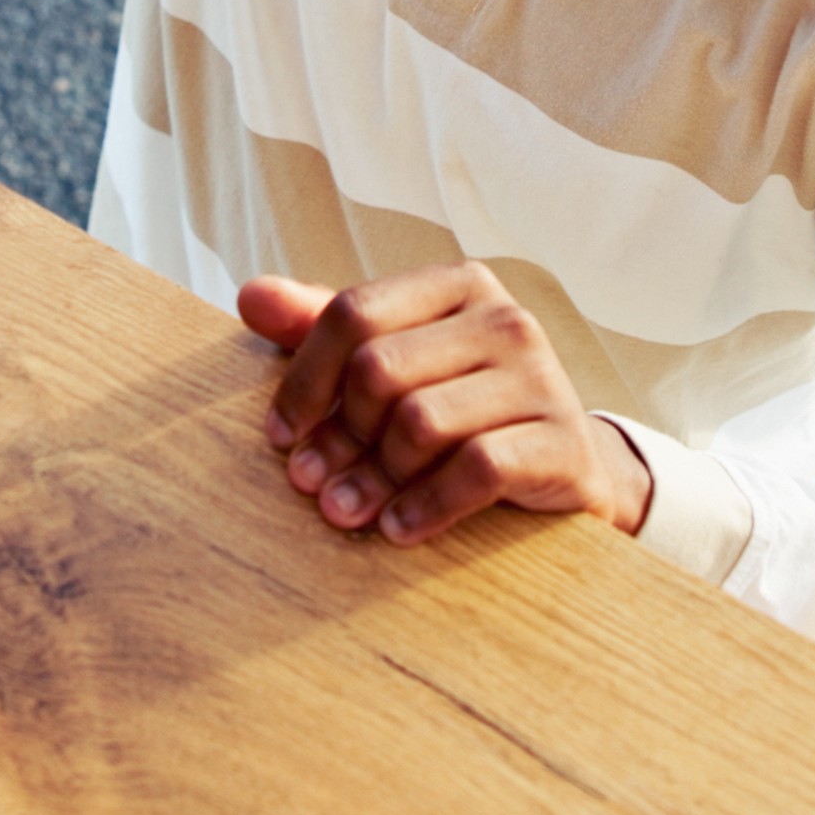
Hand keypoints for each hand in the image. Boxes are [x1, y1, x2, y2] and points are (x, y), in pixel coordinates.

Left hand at [236, 264, 652, 546]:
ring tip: (349, 511)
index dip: (303, 379)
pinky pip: (475, 469)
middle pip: (379, 370)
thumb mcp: (395, 363)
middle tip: (312, 484)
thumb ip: (322, 328)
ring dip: (373, 478)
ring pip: (421, 422)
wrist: (563, 467)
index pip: (352, 313)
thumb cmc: (460, 409)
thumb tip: (251, 297)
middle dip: (336, 436)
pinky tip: (397, 529)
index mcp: (457, 285)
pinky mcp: (563, 440)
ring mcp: (541, 377)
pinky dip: (425, 506)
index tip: (281, 434)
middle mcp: (504, 319)